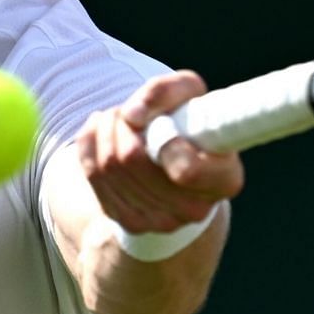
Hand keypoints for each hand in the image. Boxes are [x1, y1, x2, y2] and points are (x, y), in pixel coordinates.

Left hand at [74, 71, 244, 234]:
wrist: (173, 160)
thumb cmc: (188, 123)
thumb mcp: (189, 94)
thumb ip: (166, 91)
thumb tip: (132, 116)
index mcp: (224, 179)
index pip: (188, 170)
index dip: (165, 143)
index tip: (161, 124)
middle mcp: (195, 209)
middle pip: (134, 161)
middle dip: (123, 125)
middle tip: (126, 111)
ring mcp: (161, 221)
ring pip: (109, 166)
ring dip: (105, 131)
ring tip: (115, 119)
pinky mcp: (130, 222)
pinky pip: (93, 176)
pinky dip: (89, 145)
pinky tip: (99, 131)